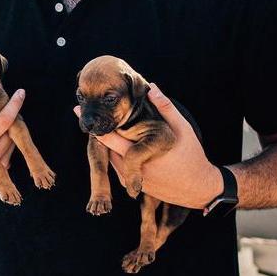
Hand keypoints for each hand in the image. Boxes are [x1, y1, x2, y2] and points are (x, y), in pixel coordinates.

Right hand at [0, 84, 24, 190]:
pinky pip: (12, 147)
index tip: (21, 92)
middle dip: (14, 113)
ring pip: (15, 138)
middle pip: (14, 129)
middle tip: (12, 99)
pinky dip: (9, 137)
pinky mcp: (2, 167)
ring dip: (12, 126)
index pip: (4, 121)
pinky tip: (0, 130)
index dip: (14, 106)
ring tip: (3, 114)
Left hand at [74, 83, 222, 209]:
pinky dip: (118, 158)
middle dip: (99, 134)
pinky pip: (120, 170)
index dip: (93, 123)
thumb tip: (152, 87)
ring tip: (110, 132)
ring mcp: (132, 180)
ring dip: (110, 147)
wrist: (199, 188)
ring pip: (112, 160)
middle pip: (106, 149)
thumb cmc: (192, 155)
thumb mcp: (183, 129)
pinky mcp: (135, 188)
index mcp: (141, 152)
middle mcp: (132, 169)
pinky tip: (123, 148)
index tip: (77, 110)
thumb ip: (166, 108)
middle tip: (87, 116)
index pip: (109, 137)